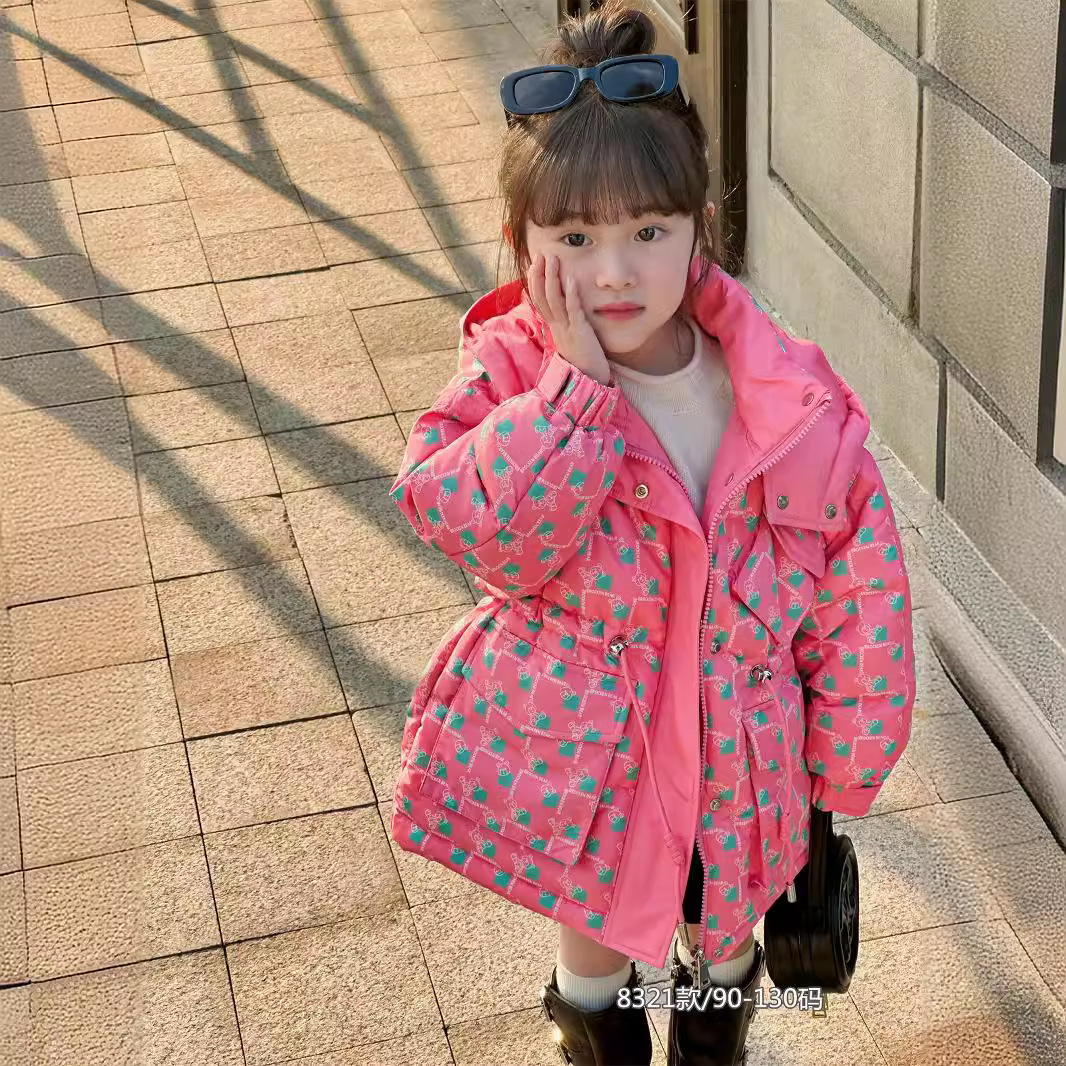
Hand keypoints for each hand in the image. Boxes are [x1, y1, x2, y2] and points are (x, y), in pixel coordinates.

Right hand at [527, 253, 610, 385]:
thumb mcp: (571, 340)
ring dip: (552, 278)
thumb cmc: (584, 362)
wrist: (589, 382)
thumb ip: (567, 326)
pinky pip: (573, 310)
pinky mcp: (580, 332)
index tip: (535, 265)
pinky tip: (571, 278)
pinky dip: (571, 293)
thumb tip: (564, 313)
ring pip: (554, 300)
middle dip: (540, 275)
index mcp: (554, 328)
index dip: (535, 282)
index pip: (539, 301)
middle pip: (542, 297)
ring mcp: (567, 329)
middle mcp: (557, 327)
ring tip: (552, 259)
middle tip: (540, 255)